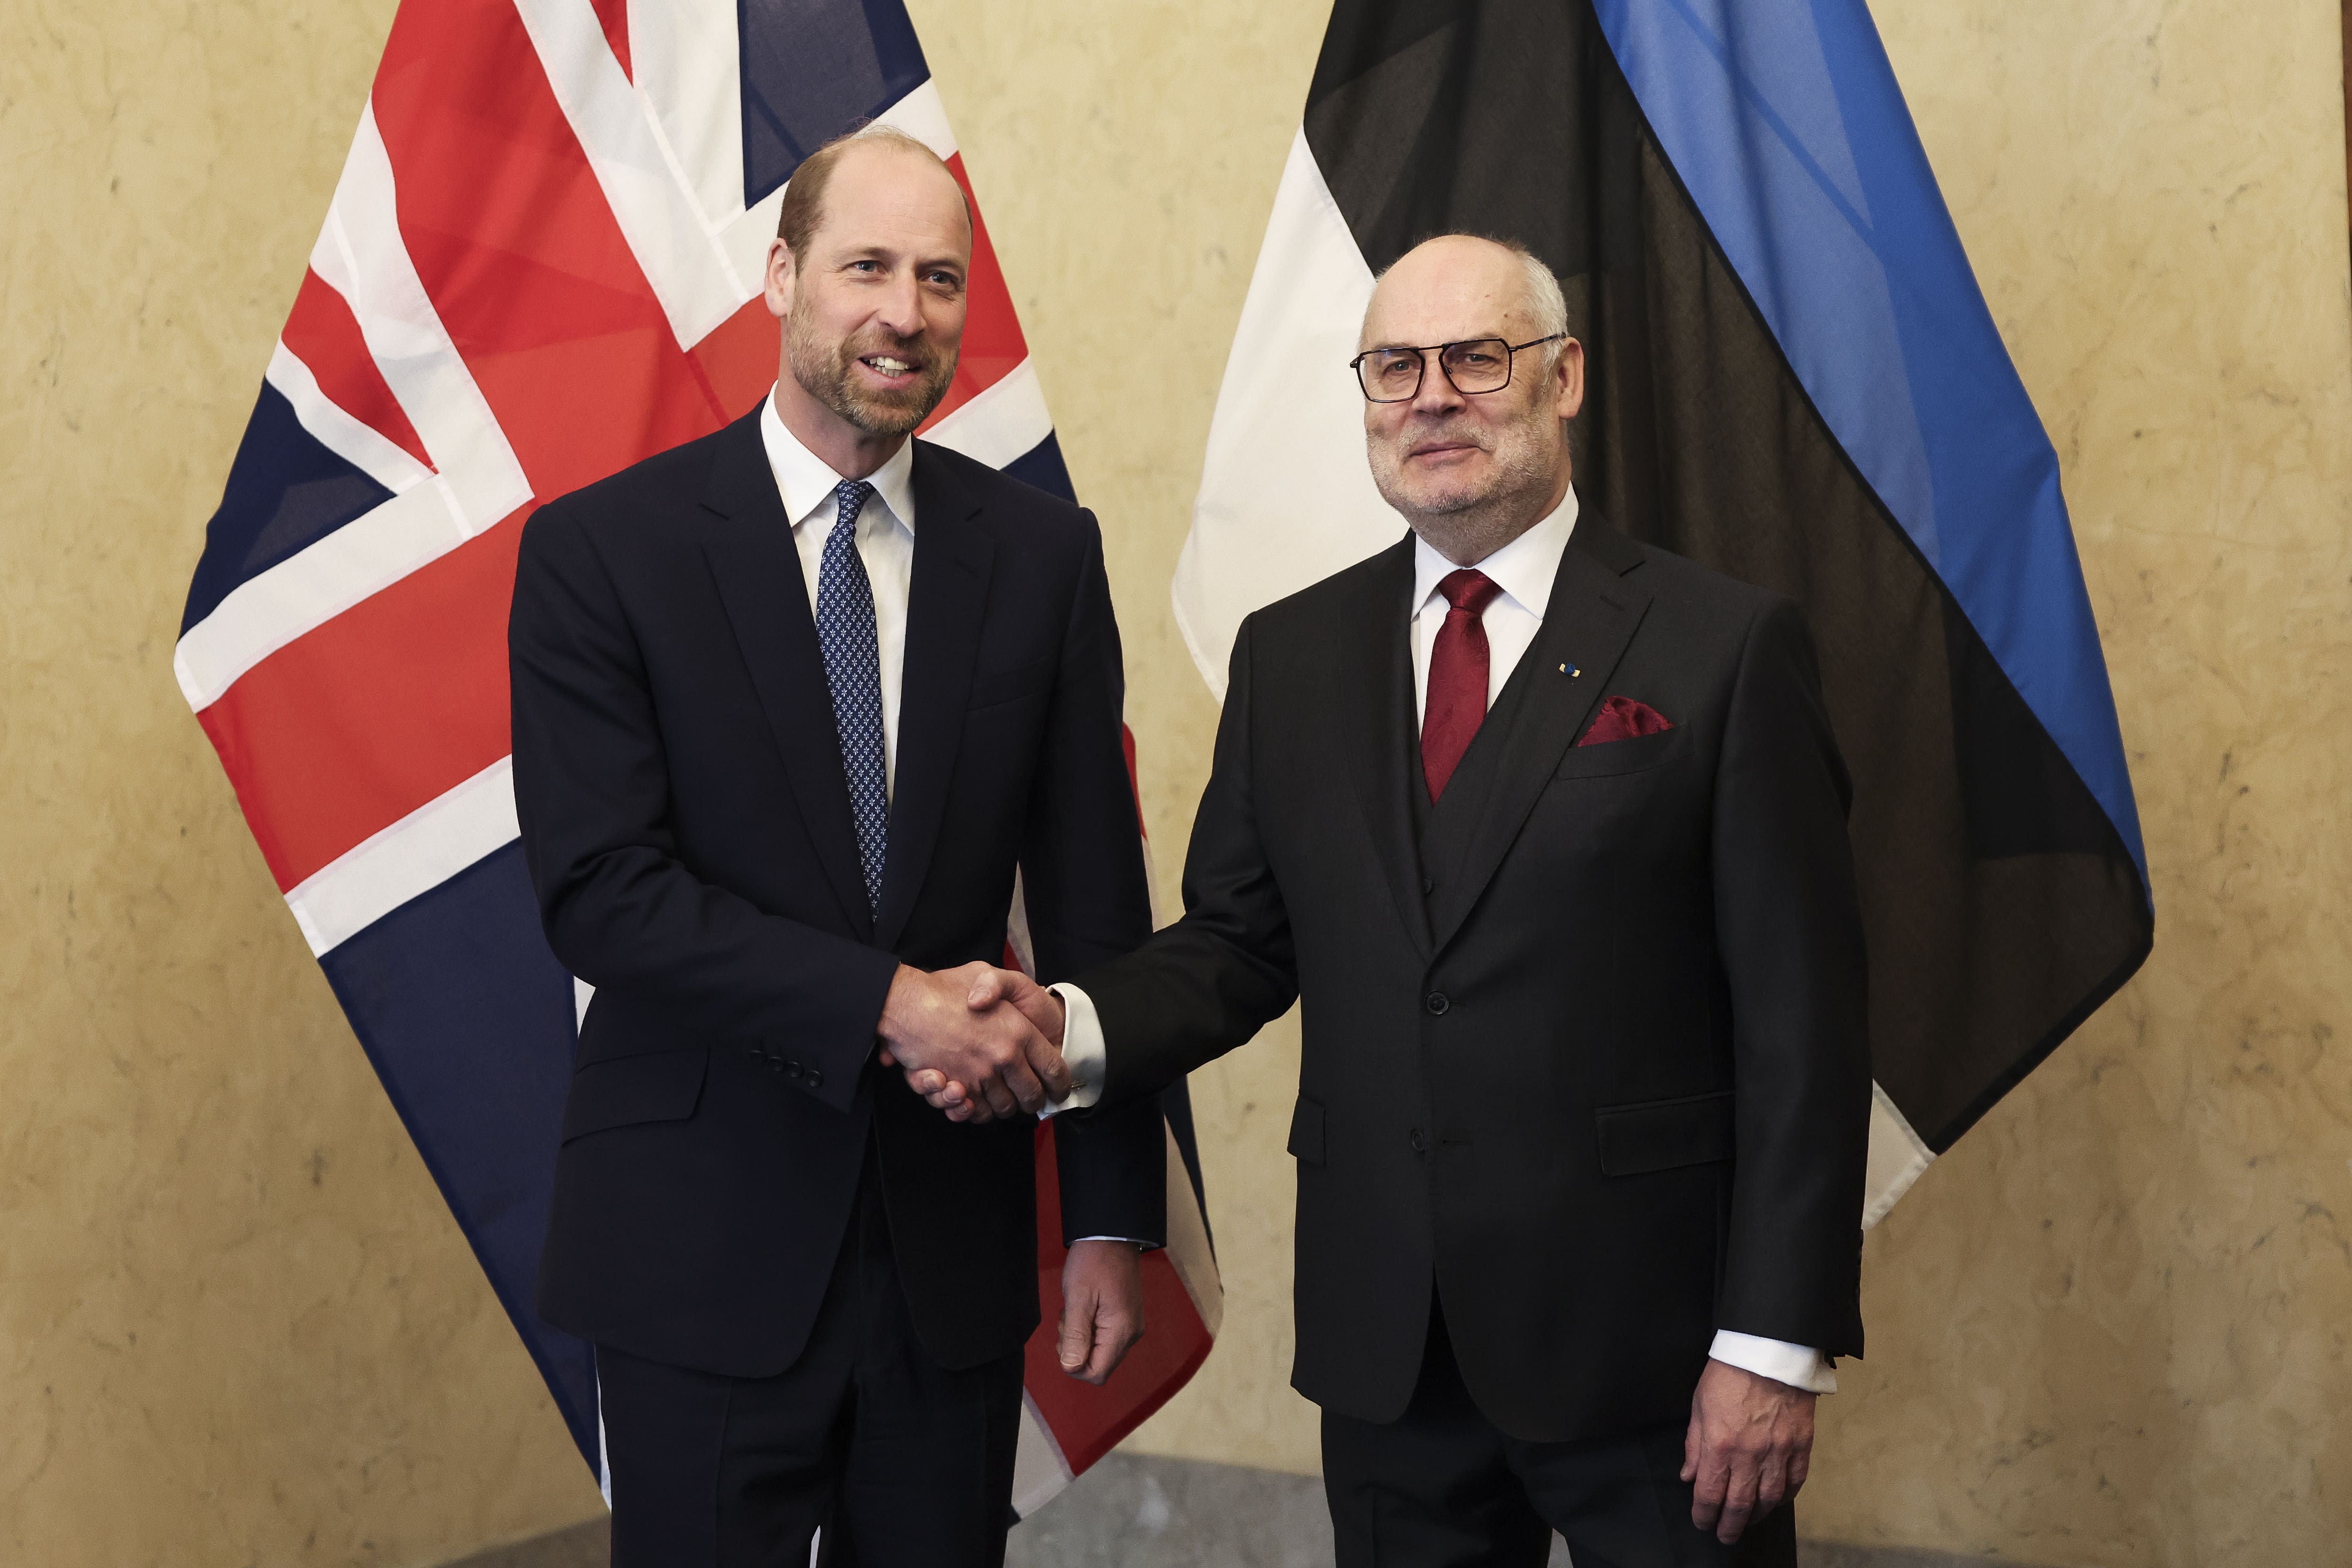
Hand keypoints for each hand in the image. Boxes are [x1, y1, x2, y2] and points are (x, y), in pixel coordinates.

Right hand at [874, 963, 1069, 1122]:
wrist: (904, 1004)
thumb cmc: (943, 987)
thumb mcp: (982, 971)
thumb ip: (1003, 985)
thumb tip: (1007, 1007)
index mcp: (1019, 1031)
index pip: (1053, 1068)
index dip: (1060, 1083)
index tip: (1059, 1090)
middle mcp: (1003, 1056)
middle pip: (1031, 1095)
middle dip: (1034, 1102)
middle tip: (1032, 1099)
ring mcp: (980, 1075)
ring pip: (1004, 1107)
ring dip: (1006, 1108)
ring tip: (1004, 1099)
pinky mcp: (957, 1088)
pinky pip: (977, 1113)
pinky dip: (978, 1112)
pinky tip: (975, 1101)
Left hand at [1056, 1239, 1144, 1384]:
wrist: (1111, 1235)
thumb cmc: (1093, 1262)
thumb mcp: (1078, 1298)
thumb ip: (1075, 1336)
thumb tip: (1070, 1367)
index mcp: (1121, 1331)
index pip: (1097, 1373)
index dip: (1075, 1365)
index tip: (1065, 1339)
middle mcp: (1131, 1334)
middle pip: (1098, 1364)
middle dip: (1076, 1348)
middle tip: (1069, 1318)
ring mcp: (1130, 1326)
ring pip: (1099, 1351)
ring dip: (1080, 1336)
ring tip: (1075, 1309)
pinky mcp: (1125, 1318)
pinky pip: (1103, 1337)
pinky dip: (1088, 1328)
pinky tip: (1084, 1307)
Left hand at [1681, 1358, 1814, 1544]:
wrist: (1768, 1350)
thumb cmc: (1728, 1373)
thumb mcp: (1699, 1406)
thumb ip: (1694, 1445)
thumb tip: (1689, 1475)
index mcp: (1720, 1444)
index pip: (1710, 1493)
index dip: (1704, 1514)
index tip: (1701, 1522)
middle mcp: (1751, 1454)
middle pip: (1740, 1504)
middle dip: (1729, 1525)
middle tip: (1724, 1536)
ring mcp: (1779, 1451)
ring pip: (1770, 1498)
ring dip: (1757, 1515)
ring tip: (1748, 1521)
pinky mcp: (1801, 1444)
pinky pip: (1795, 1480)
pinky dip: (1785, 1496)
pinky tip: (1776, 1501)